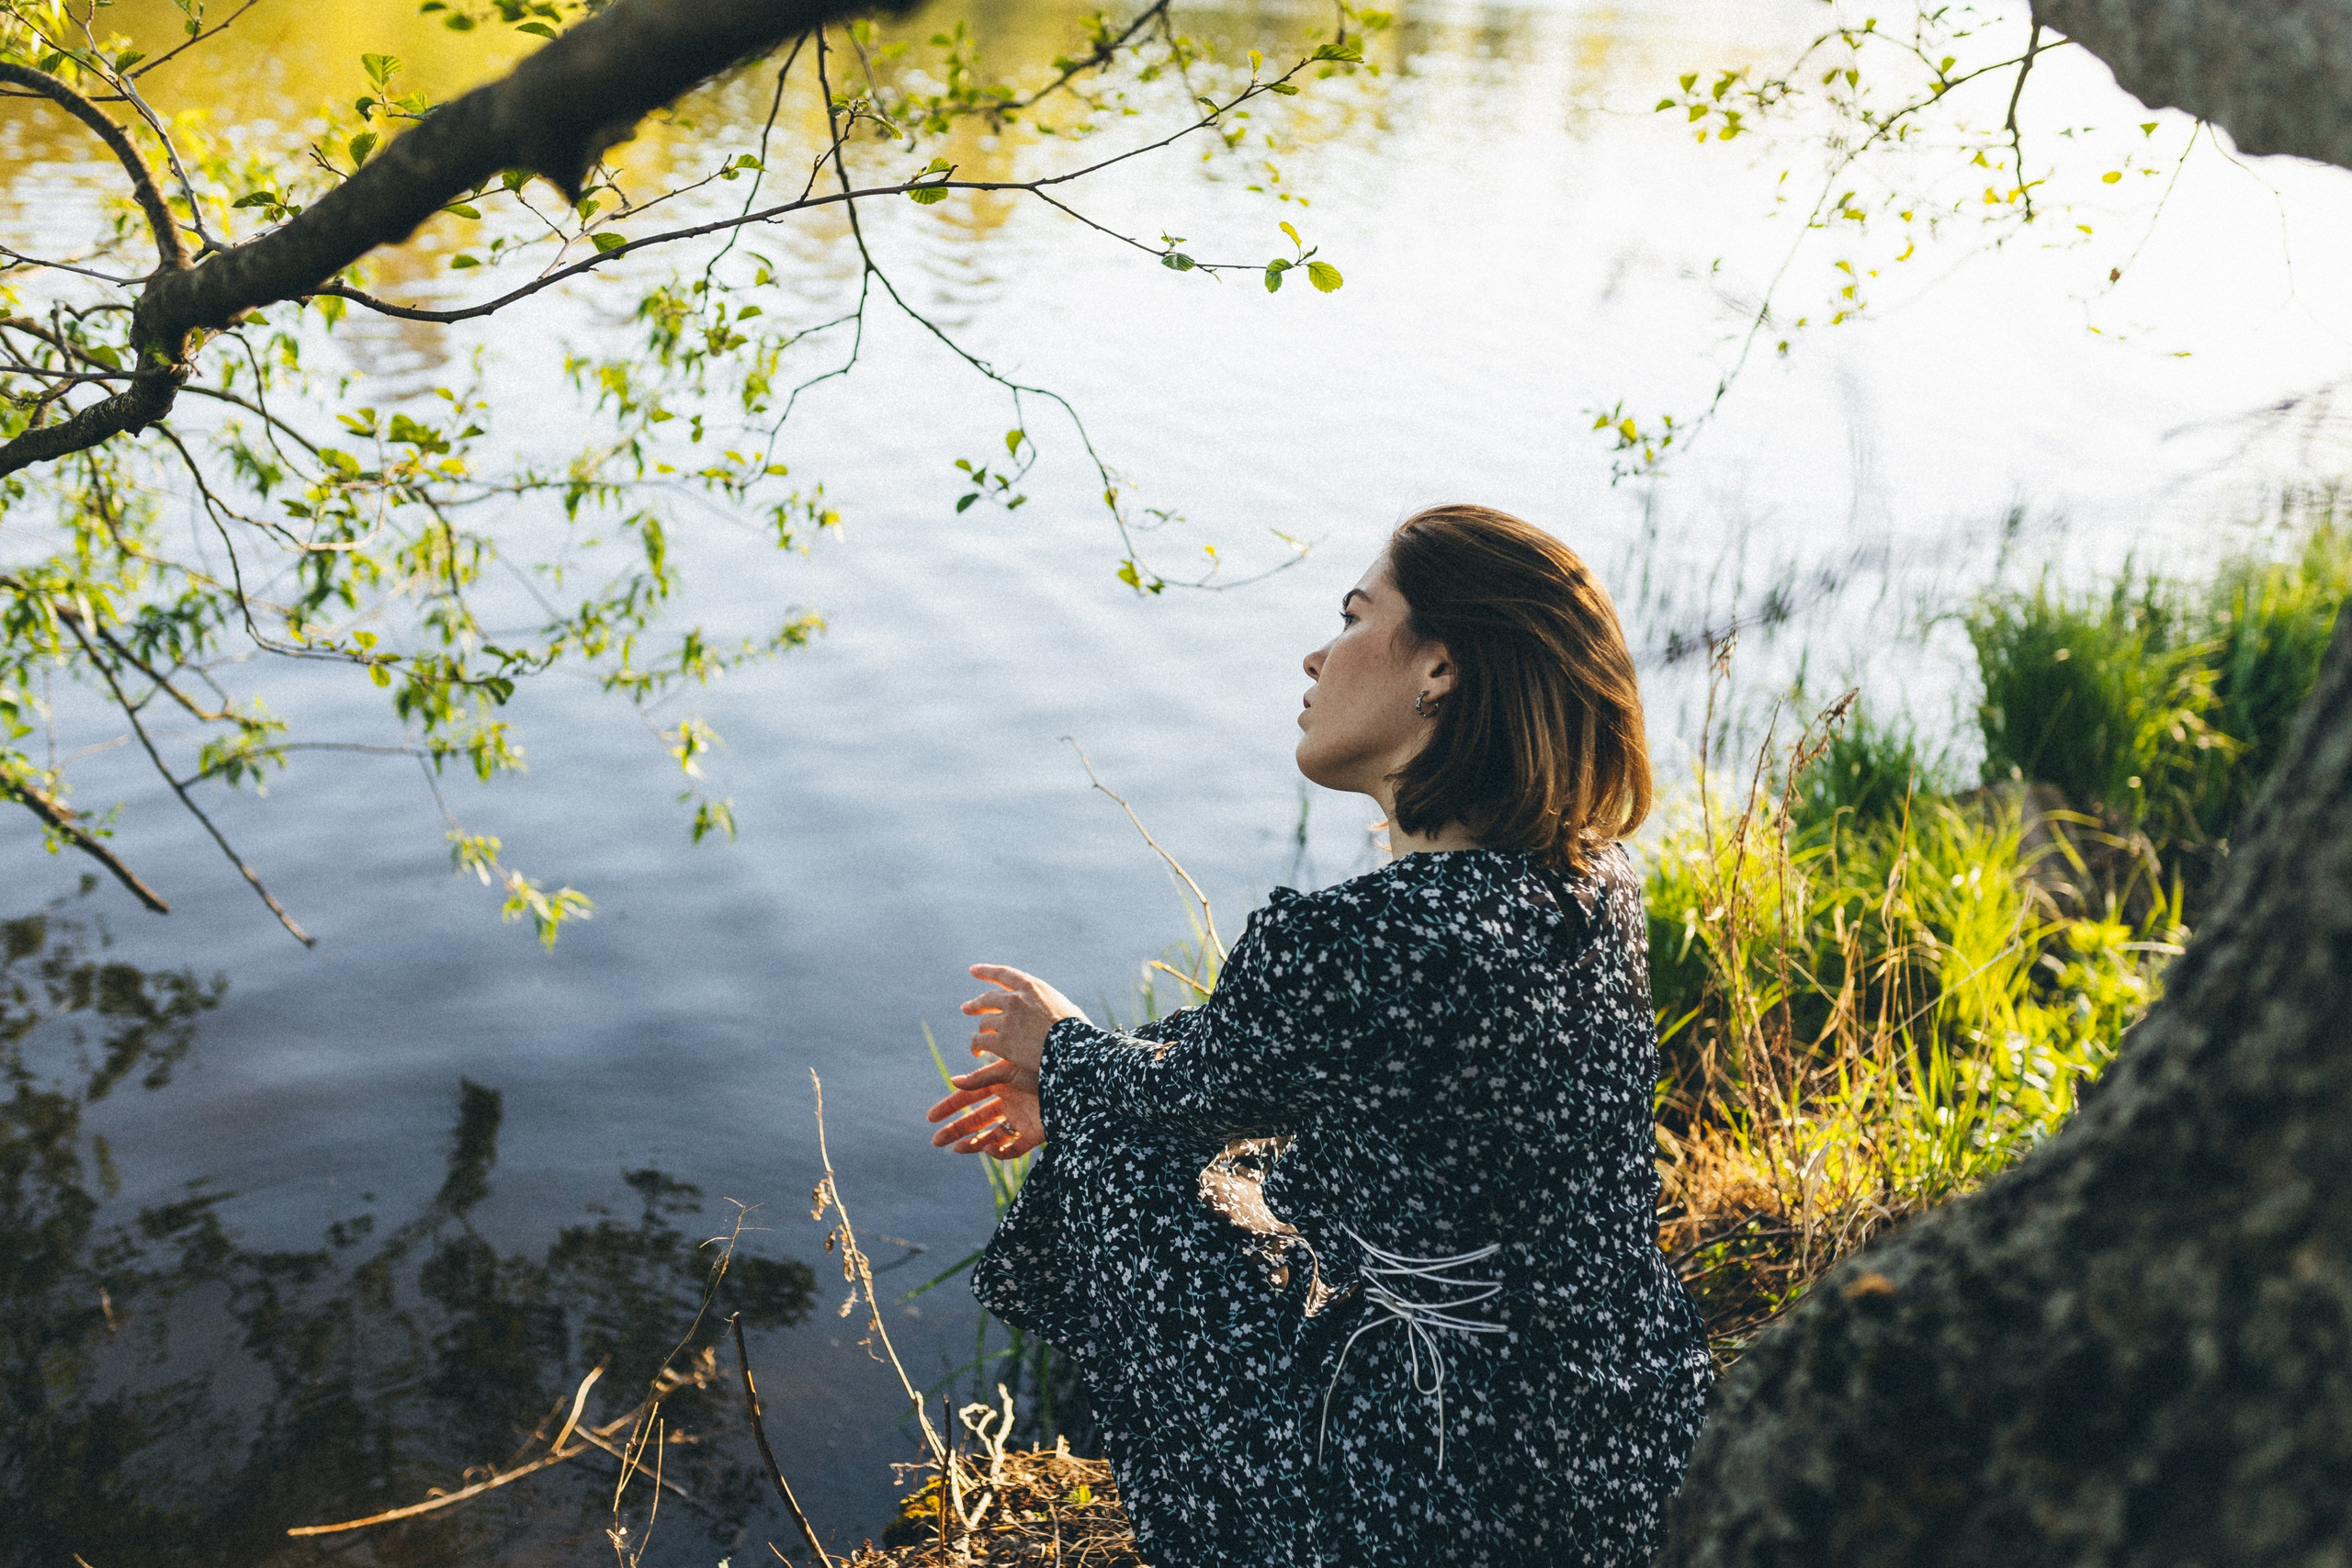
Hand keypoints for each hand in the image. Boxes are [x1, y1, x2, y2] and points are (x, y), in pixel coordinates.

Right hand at [927, 1057, 1042, 1158]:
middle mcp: (1009, 1102)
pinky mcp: (1035, 1135)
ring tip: (957, 1149)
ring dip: (973, 1143)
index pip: (969, 1097)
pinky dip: (999, 1151)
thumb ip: (982, 1079)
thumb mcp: (1010, 1072)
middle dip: (955, 1130)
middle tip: (934, 1141)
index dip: (949, 1107)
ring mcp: (1021, 1119)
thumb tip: (953, 1082)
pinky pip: (1013, 1148)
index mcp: (1001, 1083)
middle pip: (976, 1119)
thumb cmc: (1044, 1070)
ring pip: (991, 1136)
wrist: (1078, 1084)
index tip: (930, 1117)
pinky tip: (988, 1148)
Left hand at [959, 963, 1087, 1075]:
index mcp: (1032, 987)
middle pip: (988, 999)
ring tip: (977, 1042)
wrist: (1074, 1050)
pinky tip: (977, 1053)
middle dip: (976, 1004)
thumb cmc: (1078, 1031)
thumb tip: (1043, 1008)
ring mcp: (1007, 1020)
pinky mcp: (1002, 1041)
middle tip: (967, 1008)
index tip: (973, 970)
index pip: (1003, 974)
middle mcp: (1016, 1000)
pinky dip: (977, 1046)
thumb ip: (1046, 1003)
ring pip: (984, 1022)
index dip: (986, 972)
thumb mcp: (1064, 1006)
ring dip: (981, 1031)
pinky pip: (981, 1041)